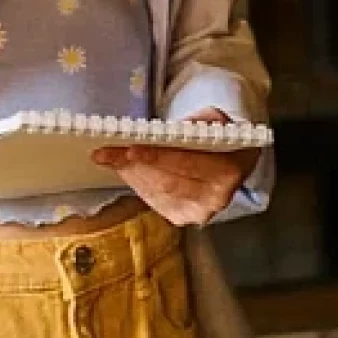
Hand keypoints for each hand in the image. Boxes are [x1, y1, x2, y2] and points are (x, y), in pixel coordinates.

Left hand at [91, 109, 260, 227]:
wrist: (231, 162)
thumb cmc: (219, 136)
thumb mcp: (214, 119)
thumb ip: (192, 124)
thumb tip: (160, 132)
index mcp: (229, 170)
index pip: (187, 163)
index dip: (157, 157)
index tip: (130, 149)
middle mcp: (216, 198)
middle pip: (167, 182)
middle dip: (133, 166)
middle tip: (105, 153)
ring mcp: (199, 212)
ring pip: (157, 192)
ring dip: (131, 174)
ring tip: (109, 156)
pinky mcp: (182, 218)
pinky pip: (153, 200)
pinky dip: (136, 183)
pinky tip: (125, 168)